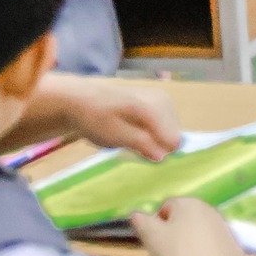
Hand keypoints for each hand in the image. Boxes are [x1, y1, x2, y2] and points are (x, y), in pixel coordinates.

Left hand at [43, 74, 180, 160]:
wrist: (82, 100)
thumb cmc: (97, 119)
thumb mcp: (116, 136)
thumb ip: (141, 144)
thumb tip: (163, 156)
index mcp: (152, 108)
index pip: (172, 140)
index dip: (159, 153)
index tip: (140, 157)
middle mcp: (162, 100)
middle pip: (173, 135)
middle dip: (157, 145)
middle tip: (132, 147)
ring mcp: (161, 98)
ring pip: (170, 130)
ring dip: (155, 139)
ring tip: (132, 139)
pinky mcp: (157, 100)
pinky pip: (164, 123)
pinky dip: (154, 132)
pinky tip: (137, 132)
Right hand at [132, 198, 246, 255]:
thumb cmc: (177, 255)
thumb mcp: (151, 236)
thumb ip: (140, 220)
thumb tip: (135, 214)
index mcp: (189, 203)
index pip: (168, 206)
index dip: (158, 223)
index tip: (156, 239)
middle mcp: (211, 211)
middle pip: (188, 218)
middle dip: (178, 231)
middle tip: (169, 252)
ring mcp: (226, 230)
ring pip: (204, 233)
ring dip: (195, 243)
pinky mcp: (235, 249)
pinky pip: (218, 250)